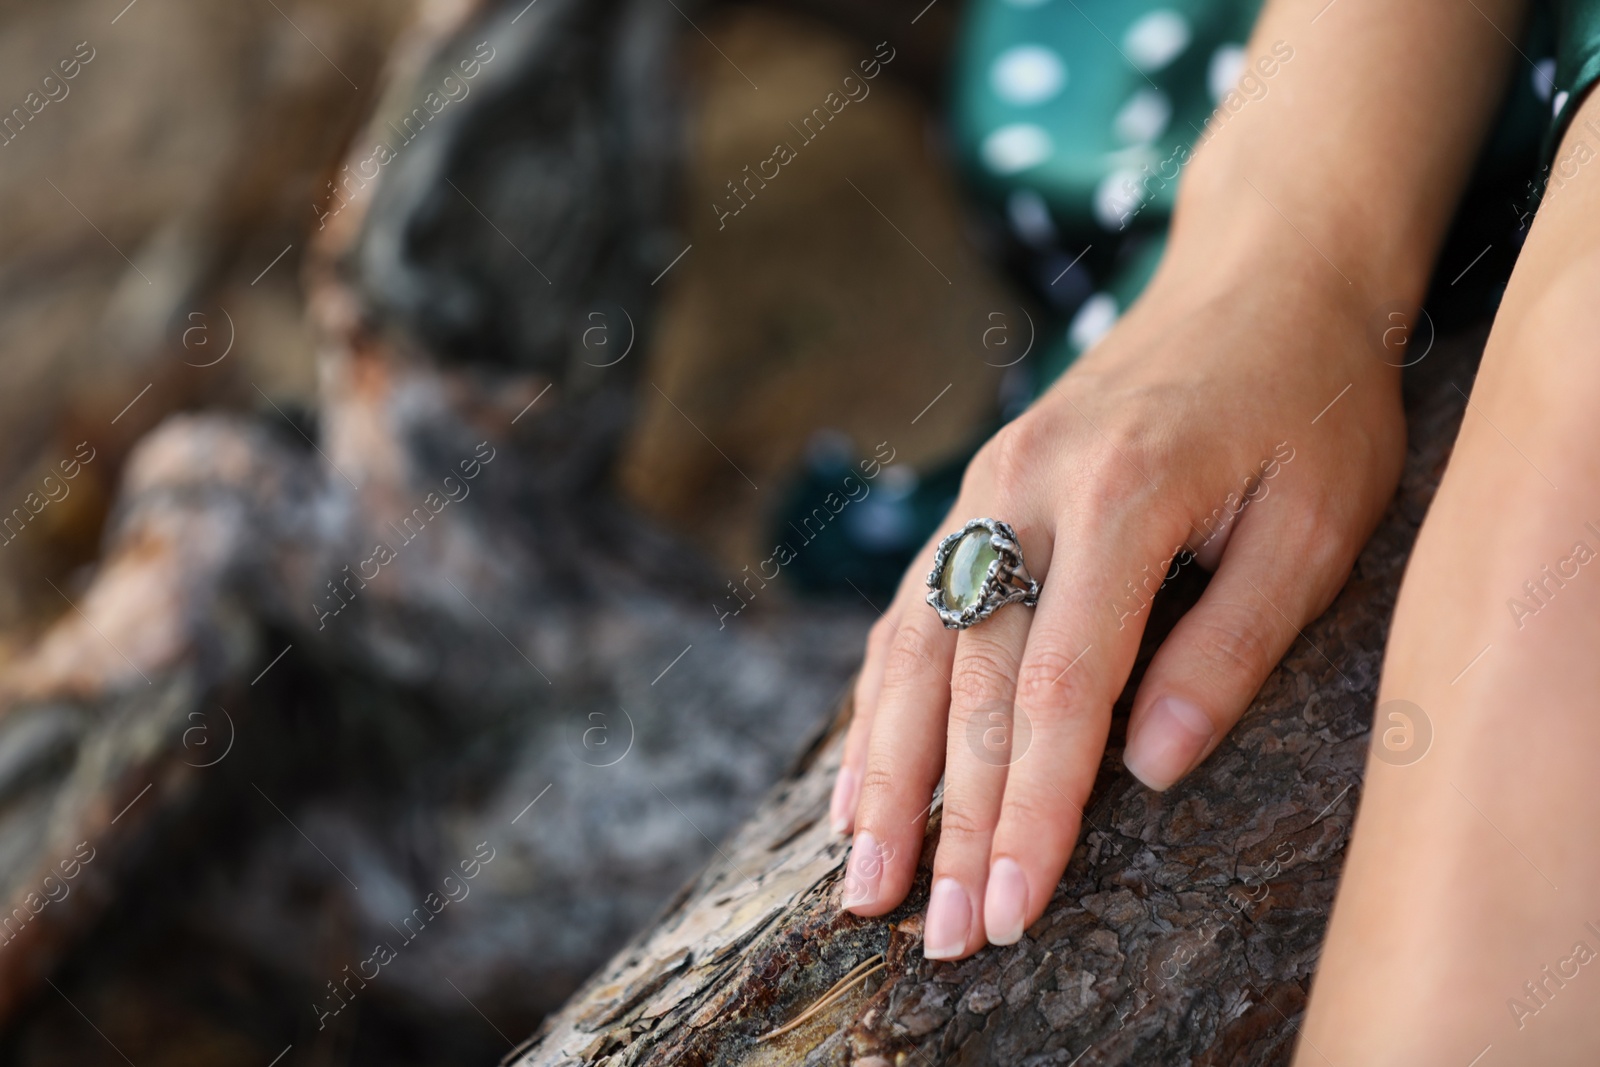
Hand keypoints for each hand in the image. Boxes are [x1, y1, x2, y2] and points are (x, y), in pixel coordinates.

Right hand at [831, 245, 1405, 959]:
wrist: (1258, 277)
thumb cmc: (1308, 402)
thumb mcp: (1315, 523)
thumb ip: (1229, 645)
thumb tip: (1148, 768)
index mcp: (1119, 496)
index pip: (1057, 690)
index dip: (1030, 811)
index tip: (1011, 909)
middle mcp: (1025, 489)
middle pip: (971, 683)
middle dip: (951, 819)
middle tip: (931, 932)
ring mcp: (987, 486)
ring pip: (915, 649)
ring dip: (887, 771)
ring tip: (861, 876)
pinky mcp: (976, 492)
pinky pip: (910, 608)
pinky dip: (880, 700)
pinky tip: (860, 771)